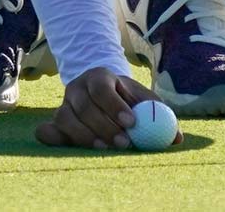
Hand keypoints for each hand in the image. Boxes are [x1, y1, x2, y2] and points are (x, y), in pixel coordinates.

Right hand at [35, 67, 181, 149]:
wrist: (101, 92)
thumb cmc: (126, 98)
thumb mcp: (144, 99)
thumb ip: (159, 115)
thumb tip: (177, 138)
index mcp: (99, 76)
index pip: (102, 88)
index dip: (115, 105)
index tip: (131, 123)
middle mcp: (77, 87)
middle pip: (84, 105)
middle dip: (104, 125)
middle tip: (123, 143)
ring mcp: (63, 104)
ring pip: (65, 118)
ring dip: (85, 136)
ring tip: (105, 148)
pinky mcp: (54, 121)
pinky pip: (46, 130)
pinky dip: (54, 139)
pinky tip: (71, 147)